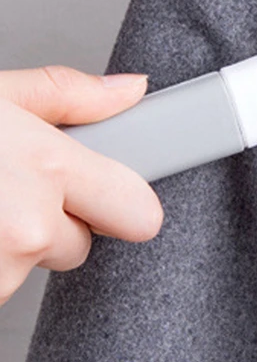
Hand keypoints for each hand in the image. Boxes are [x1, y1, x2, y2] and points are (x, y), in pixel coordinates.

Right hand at [0, 66, 162, 305]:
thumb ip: (71, 94)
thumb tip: (132, 90)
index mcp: (48, 166)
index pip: (137, 208)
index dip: (124, 202)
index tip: (116, 196)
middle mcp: (32, 226)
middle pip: (80, 243)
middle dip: (54, 224)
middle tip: (11, 192)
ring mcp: (1, 271)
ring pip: (30, 265)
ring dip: (9, 246)